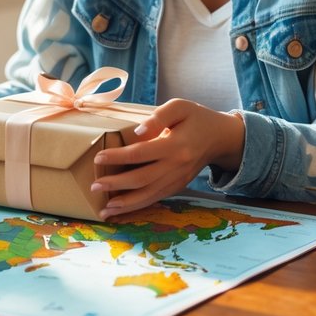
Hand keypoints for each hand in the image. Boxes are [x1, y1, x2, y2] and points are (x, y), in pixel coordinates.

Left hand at [90, 99, 244, 219]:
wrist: (220, 137)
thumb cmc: (196, 117)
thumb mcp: (180, 106)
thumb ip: (158, 117)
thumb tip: (136, 132)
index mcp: (176, 145)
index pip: (140, 153)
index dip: (118, 157)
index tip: (98, 158)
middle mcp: (177, 166)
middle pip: (141, 179)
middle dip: (116, 185)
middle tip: (94, 186)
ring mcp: (178, 179)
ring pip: (148, 195)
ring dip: (125, 204)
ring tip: (104, 209)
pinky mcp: (178, 186)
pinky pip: (156, 198)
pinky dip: (138, 206)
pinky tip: (122, 210)